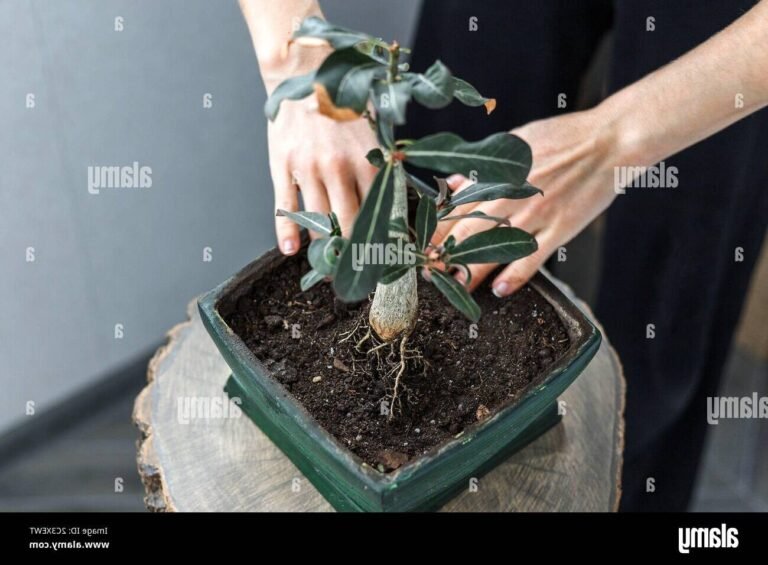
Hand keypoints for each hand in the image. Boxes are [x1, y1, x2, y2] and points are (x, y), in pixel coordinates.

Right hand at [267, 80, 378, 254]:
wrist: (304, 70)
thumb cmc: (343, 100)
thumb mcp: (373, 129)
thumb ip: (382, 163)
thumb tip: (395, 195)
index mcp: (366, 160)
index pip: (378, 211)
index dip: (382, 238)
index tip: (385, 258)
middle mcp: (338, 169)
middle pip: (348, 224)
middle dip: (354, 251)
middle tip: (357, 270)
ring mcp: (308, 169)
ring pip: (317, 220)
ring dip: (323, 246)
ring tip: (328, 263)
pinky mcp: (283, 166)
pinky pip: (285, 207)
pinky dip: (287, 232)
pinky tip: (290, 250)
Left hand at [432, 109, 619, 296]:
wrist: (610, 141)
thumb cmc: (565, 138)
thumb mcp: (518, 144)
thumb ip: (486, 168)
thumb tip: (454, 183)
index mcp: (499, 174)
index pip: (457, 206)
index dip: (437, 229)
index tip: (422, 245)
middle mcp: (511, 195)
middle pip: (468, 229)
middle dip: (445, 253)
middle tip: (430, 272)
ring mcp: (535, 213)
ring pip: (494, 246)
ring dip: (471, 269)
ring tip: (456, 285)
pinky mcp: (560, 228)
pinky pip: (532, 257)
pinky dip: (515, 275)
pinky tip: (500, 290)